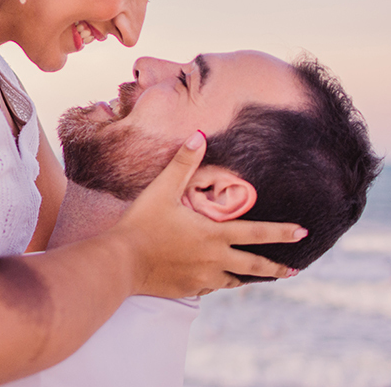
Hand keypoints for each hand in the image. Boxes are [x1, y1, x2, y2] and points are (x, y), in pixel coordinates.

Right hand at [108, 131, 304, 297]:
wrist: (121, 262)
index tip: (302, 233)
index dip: (282, 232)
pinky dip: (216, 282)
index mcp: (214, 235)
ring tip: (253, 278)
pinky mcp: (188, 289)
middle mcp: (215, 259)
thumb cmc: (142, 222)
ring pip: (233, 280)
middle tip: (293, 270)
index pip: (257, 233)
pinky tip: (213, 280)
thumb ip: (183, 163)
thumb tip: (199, 134)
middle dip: (276, 268)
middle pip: (255, 266)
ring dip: (245, 277)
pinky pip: (210, 287)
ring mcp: (203, 277)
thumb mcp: (162, 189)